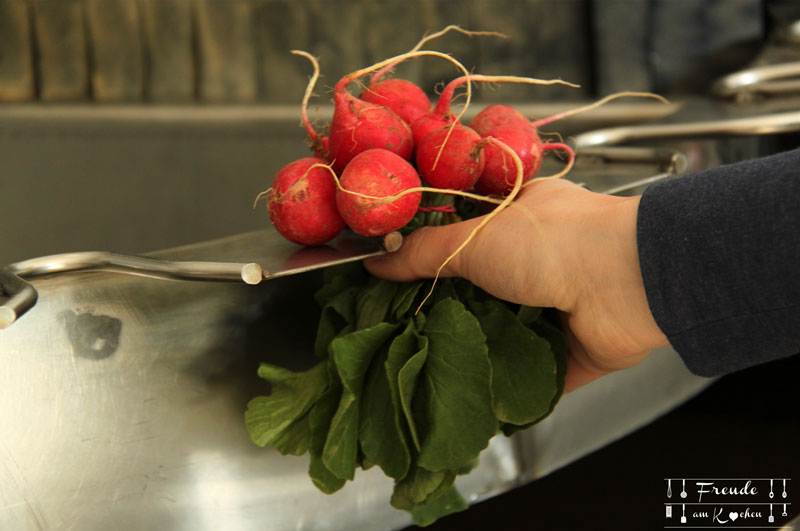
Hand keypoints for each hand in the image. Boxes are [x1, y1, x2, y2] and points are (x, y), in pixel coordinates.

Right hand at [365, 178, 668, 391]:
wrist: (627, 283)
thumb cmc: (555, 241)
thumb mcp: (474, 237)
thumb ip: (423, 252)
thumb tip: (377, 261)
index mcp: (523, 215)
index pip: (465, 234)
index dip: (429, 254)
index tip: (392, 279)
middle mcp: (541, 258)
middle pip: (480, 286)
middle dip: (446, 307)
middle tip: (400, 329)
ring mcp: (558, 305)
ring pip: (502, 330)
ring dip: (473, 348)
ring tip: (424, 366)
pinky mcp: (571, 350)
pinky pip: (531, 372)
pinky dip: (507, 384)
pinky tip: (469, 397)